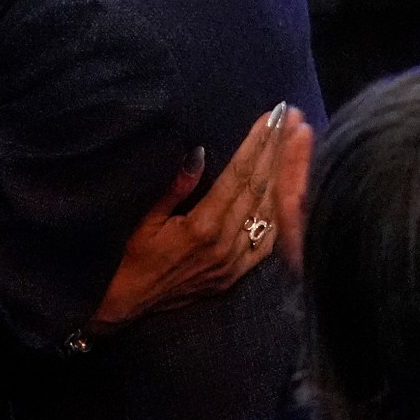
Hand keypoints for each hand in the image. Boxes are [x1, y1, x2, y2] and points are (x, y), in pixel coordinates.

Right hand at [87, 103, 313, 333]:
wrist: (124, 304)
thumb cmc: (126, 258)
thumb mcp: (142, 220)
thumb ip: (174, 188)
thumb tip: (199, 154)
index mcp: (202, 227)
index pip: (239, 175)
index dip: (257, 143)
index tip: (272, 116)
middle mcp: (225, 245)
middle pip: (260, 187)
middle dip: (277, 148)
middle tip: (292, 116)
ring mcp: (234, 262)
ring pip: (268, 210)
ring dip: (284, 175)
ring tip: (295, 143)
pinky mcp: (235, 275)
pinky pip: (266, 240)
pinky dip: (277, 213)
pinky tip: (285, 191)